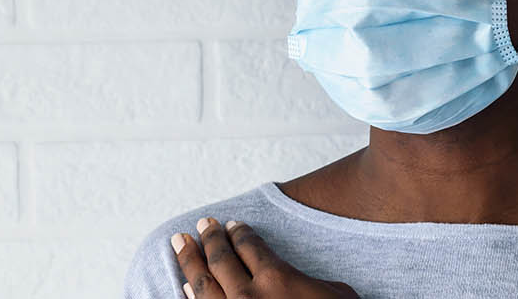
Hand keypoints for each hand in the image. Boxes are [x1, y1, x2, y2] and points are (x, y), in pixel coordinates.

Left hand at [171, 216, 358, 298]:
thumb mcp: (336, 294)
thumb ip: (308, 279)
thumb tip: (298, 279)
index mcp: (277, 278)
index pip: (248, 245)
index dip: (239, 232)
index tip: (233, 225)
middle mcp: (248, 296)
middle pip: (220, 258)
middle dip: (210, 238)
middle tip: (203, 225)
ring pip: (202, 283)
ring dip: (189, 260)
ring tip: (180, 243)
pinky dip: (192, 296)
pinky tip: (187, 286)